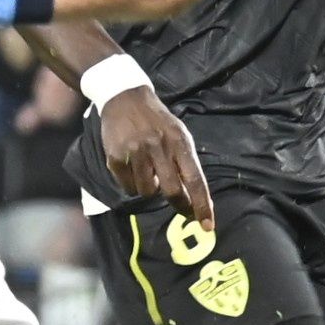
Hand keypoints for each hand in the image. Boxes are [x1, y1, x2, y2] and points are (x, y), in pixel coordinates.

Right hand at [99, 84, 213, 228]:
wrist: (125, 98)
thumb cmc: (157, 121)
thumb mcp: (178, 134)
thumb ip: (186, 163)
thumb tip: (194, 197)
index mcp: (179, 141)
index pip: (195, 179)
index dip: (202, 205)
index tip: (207, 226)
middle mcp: (159, 146)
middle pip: (172, 191)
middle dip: (179, 205)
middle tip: (182, 209)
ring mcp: (136, 151)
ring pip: (147, 192)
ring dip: (150, 189)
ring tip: (149, 172)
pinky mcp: (116, 156)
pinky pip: (128, 186)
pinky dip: (132, 183)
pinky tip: (133, 167)